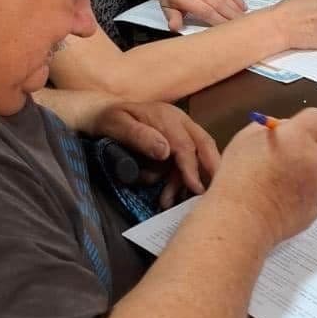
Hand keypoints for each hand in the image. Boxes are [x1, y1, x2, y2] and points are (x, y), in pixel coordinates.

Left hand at [93, 101, 220, 207]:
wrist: (102, 114)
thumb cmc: (108, 118)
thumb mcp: (117, 124)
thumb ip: (139, 136)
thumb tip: (165, 151)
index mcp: (169, 117)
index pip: (187, 144)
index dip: (192, 167)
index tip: (196, 188)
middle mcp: (180, 125)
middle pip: (205, 147)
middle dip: (212, 170)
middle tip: (214, 193)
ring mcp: (179, 136)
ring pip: (194, 161)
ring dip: (184, 183)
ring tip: (166, 202)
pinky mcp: (174, 148)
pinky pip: (180, 167)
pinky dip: (176, 182)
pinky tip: (166, 197)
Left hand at [156, 0, 246, 28]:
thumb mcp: (165, 6)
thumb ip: (172, 17)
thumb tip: (175, 28)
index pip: (204, 10)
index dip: (218, 21)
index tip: (227, 31)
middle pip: (217, 2)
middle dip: (230, 16)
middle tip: (241, 27)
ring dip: (235, 8)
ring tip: (243, 19)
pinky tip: (241, 6)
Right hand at [214, 108, 316, 245]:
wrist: (241, 219)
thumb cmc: (237, 176)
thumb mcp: (245, 140)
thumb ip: (271, 128)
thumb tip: (286, 128)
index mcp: (297, 136)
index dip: (309, 124)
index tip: (298, 131)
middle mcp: (315, 159)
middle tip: (296, 154)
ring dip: (312, 170)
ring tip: (286, 180)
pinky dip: (306, 193)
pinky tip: (285, 199)